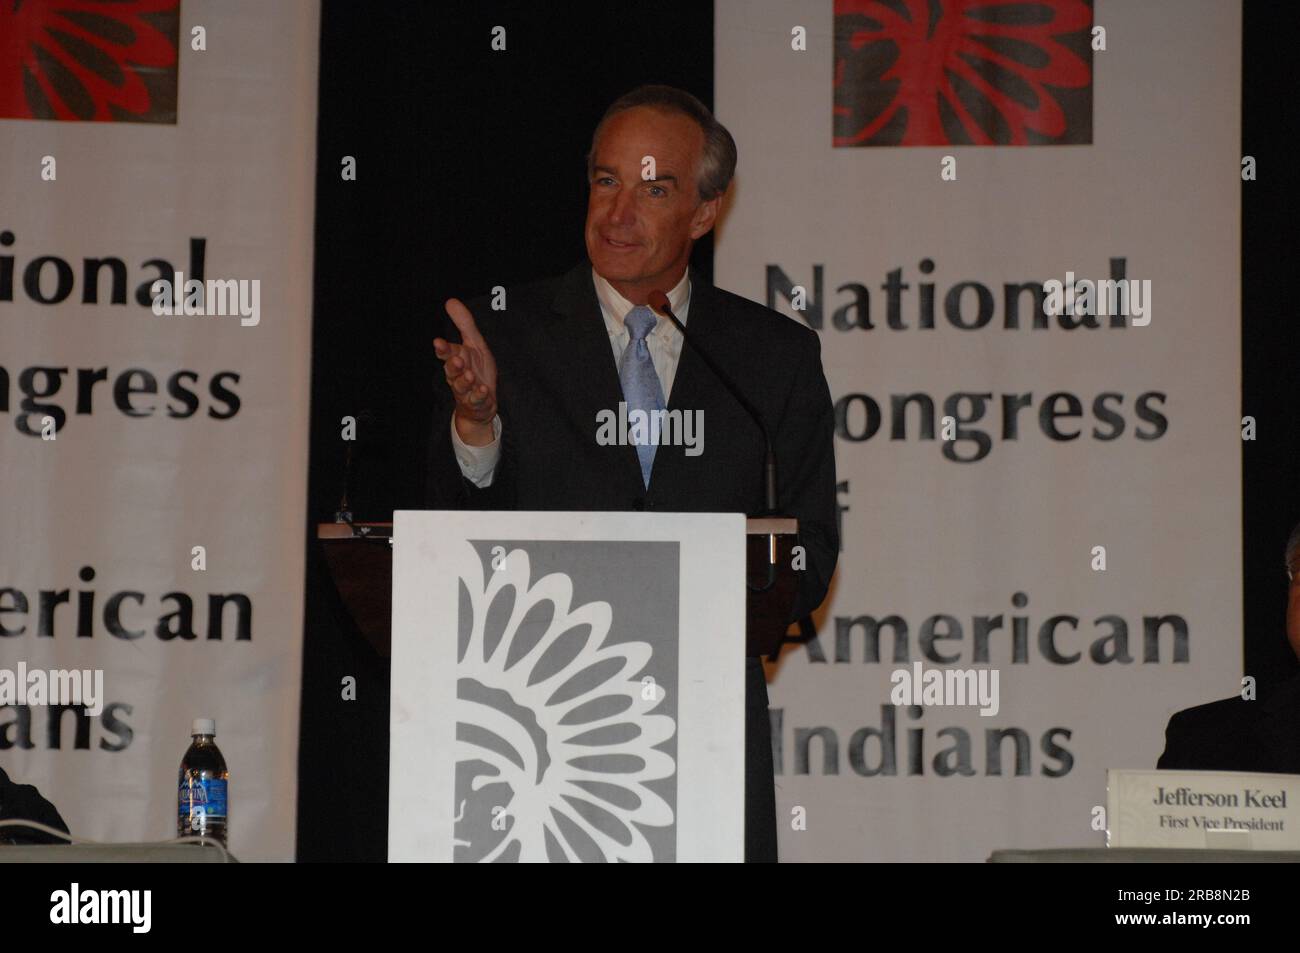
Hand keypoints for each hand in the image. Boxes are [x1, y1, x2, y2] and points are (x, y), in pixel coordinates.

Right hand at [433, 298, 497, 445]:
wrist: (482, 401)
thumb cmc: (476, 369)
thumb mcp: (474, 344)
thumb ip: (464, 324)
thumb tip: (450, 301)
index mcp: (456, 360)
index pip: (446, 353)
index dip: (443, 349)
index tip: (438, 342)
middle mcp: (458, 376)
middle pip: (452, 372)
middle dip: (453, 366)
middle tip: (457, 360)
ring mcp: (467, 391)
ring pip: (461, 388)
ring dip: (464, 382)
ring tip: (469, 376)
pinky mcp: (477, 403)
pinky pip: (476, 400)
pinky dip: (479, 396)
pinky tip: (483, 390)